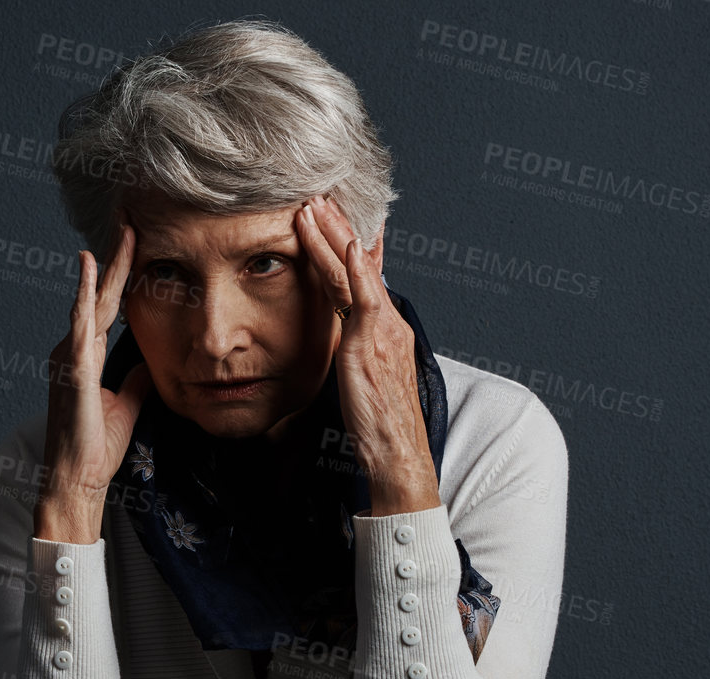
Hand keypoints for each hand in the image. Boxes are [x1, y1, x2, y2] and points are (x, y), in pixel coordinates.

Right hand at [36, 215, 154, 543]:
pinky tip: (89, 272)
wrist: (77, 478)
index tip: (137, 240)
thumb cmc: (97, 447)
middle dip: (116, 257)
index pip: (110, 305)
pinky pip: (79, 326)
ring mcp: (69, 357)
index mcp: (86, 355)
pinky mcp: (72, 370)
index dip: (123, 274)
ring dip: (104, 268)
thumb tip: (150, 363)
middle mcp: (73, 349)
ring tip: (117, 233)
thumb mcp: (128, 404)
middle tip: (129, 218)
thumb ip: (136, 379)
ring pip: (90, 302)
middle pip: (100, 295)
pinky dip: (84, 297)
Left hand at [294, 195, 439, 514]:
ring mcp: (381, 330)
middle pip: (357, 265)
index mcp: (382, 329)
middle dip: (336, 229)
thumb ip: (345, 357)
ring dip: (334, 236)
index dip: (346, 246)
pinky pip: (364, 298)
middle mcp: (386, 322)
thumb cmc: (375, 425)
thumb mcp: (356, 381)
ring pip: (353, 273)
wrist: (395, 451)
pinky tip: (346, 243)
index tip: (334, 218)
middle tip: (317, 196)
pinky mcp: (373, 343)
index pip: (361, 277)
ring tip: (313, 206)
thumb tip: (329, 350)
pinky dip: (355, 269)